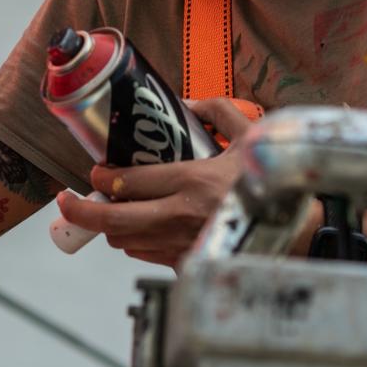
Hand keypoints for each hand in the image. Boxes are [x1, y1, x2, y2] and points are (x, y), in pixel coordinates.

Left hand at [54, 97, 253, 268]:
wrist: (299, 228)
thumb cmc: (272, 179)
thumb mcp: (250, 134)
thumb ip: (217, 111)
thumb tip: (188, 103)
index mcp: (193, 180)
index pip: (130, 181)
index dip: (104, 178)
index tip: (95, 172)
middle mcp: (182, 215)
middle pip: (115, 219)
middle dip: (81, 211)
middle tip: (66, 202)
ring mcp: (184, 244)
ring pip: (126, 241)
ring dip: (112, 226)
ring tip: (108, 210)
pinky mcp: (189, 264)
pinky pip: (146, 255)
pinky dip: (135, 242)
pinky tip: (138, 228)